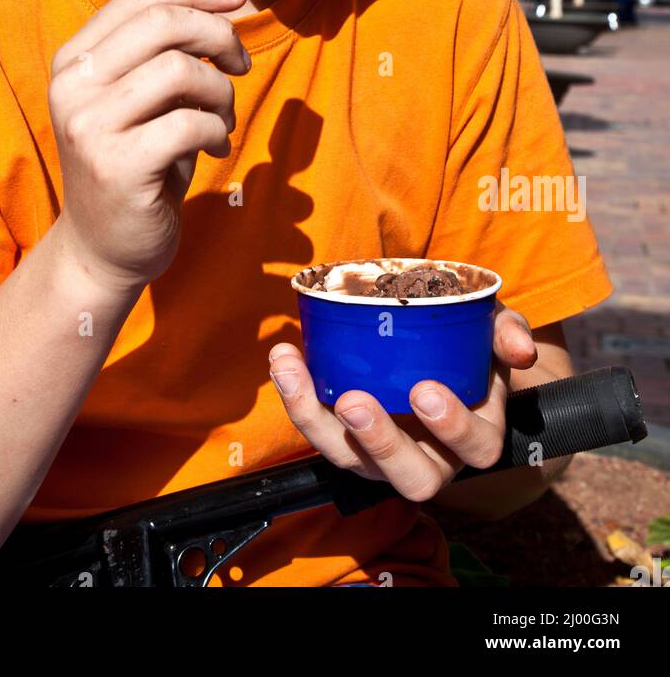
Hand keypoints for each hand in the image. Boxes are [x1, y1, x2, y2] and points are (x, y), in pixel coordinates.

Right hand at [49, 0, 250, 290]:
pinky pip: (189, 123)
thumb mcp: (144, 92)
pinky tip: (213, 146)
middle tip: (239, 65)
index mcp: (74, 58)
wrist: (104, 247)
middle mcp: (72, 86)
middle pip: (163, 23)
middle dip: (218, 35)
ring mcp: (89, 126)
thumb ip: (163, 38)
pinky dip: (216, 129)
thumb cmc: (136, 161)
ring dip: (220, 90)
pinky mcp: (116, 166)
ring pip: (179, 70)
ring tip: (223, 117)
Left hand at [268, 301, 536, 498]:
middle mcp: (432, 457)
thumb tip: (520, 348)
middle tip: (353, 401)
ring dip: (316, 420)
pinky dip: (297, 395)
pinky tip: (285, 357)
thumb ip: (507, 332)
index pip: (475, 447)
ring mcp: (383, 456)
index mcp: (477, 434)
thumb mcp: (493, 331)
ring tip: (293, 372)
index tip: (424, 391)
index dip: (452, 426)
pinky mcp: (346, 440)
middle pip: (412, 476)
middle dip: (380, 442)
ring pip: (351, 461)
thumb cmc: (469, 345)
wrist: (435, 347)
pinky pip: (318, 428)